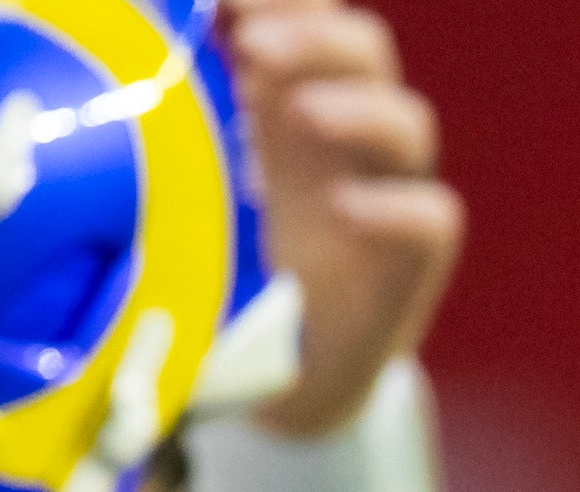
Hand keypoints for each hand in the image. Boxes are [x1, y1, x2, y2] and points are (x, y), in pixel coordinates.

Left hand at [222, 5, 459, 438]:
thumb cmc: (223, 259)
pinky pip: (432, 214)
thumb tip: (146, 44)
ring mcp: (384, 190)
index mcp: (288, 95)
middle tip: (255, 46)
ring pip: (408, 122)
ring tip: (304, 116)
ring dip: (359, 108)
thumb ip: (180, 112)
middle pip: (367, 50)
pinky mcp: (412, 257)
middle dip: (315, 36)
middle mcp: (343, 134)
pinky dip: (396, 206)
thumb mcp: (189, 175)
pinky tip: (347, 212)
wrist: (273, 369)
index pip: (310, 14)